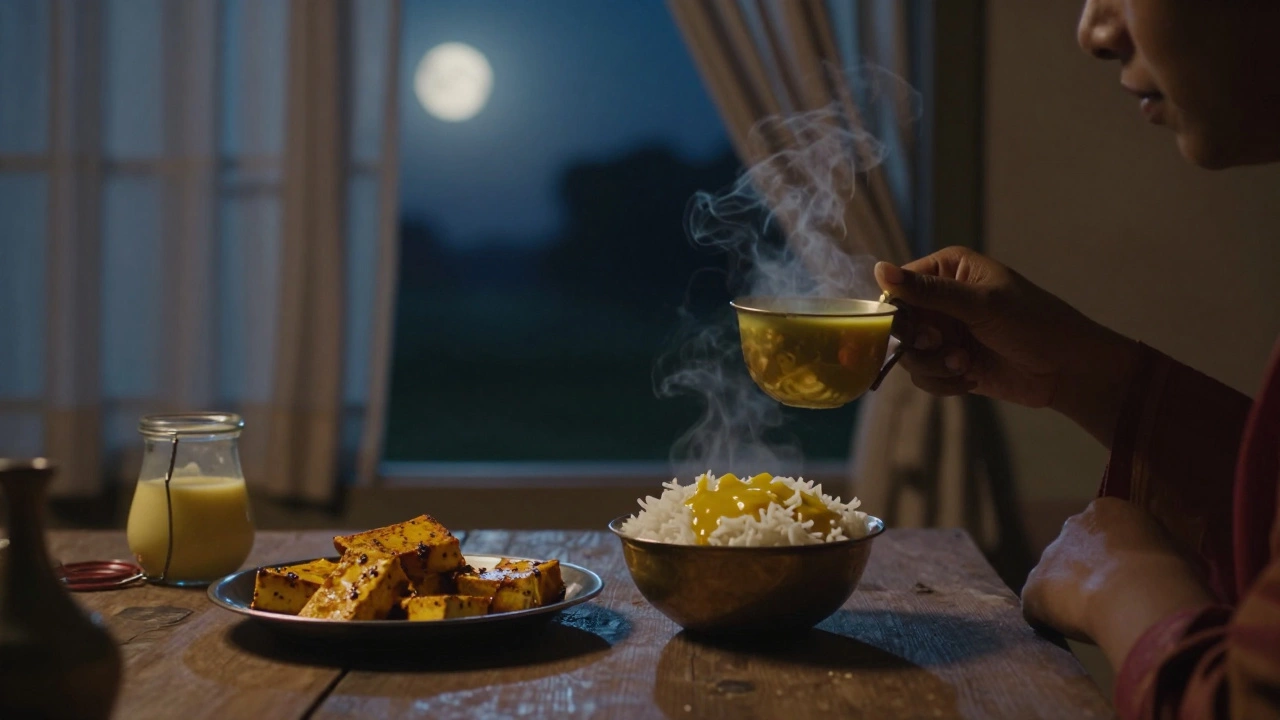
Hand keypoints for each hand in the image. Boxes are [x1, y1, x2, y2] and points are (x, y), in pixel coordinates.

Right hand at [875, 246, 1140, 445]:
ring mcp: (946, 333)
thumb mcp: (980, 304)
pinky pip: (925, 376)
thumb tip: (878, 269)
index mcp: (948, 270)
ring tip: (964, 365)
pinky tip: (969, 379)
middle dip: (919, 342)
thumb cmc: (1032, 323)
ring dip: (933, 366)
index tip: (914, 329)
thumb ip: (928, 290)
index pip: (898, 287)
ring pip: (910, 354)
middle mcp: (942, 300)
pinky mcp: (952, 364)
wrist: (1067, 370)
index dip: (897, 312)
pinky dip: (943, 382)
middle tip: (942, 344)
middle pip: (899, 324)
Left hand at [1021, 498, 1214, 667]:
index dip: (1117, 559)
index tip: (1129, 579)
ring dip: (1068, 598)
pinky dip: (1049, 622)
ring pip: (1054, 579)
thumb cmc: (1171, 572)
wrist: (1139, 592)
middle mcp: (1072, 526)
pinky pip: (1037, 608)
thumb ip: (1166, 555)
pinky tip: (1068, 635)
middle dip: (1088, 574)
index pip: (1106, 533)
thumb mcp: (1181, 554)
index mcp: (1108, 512)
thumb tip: (1177, 566)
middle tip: (1110, 602)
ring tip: (1092, 622)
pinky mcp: (1033, 587)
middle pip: (1075, 552)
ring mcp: (1049, 556)